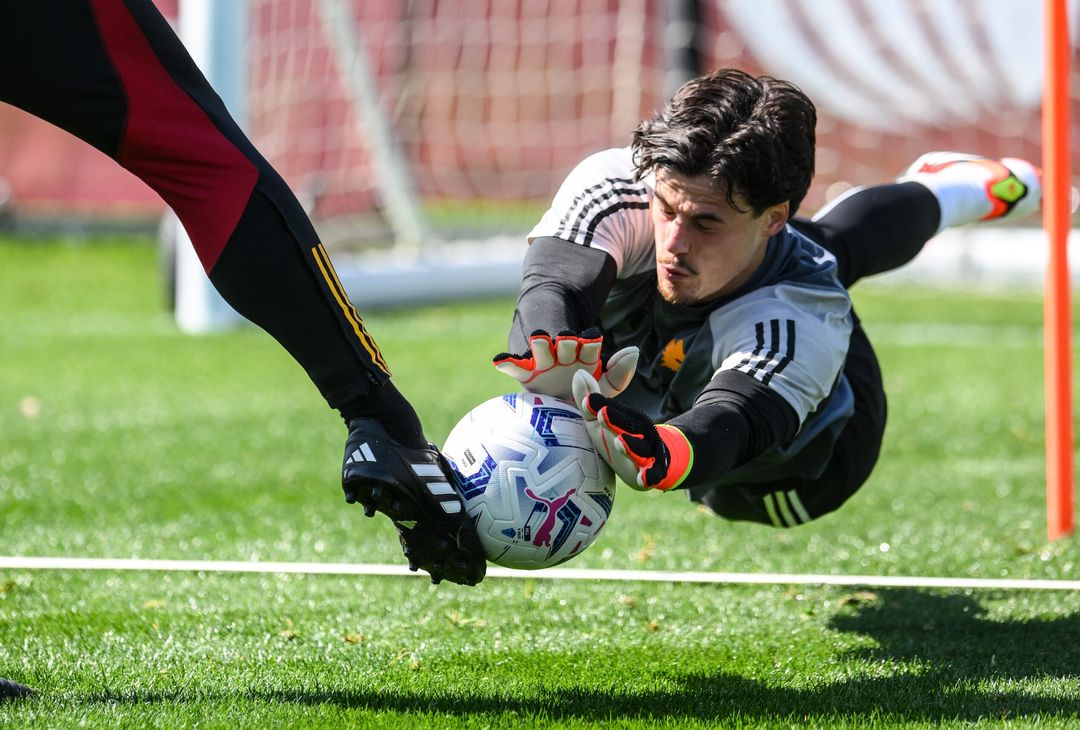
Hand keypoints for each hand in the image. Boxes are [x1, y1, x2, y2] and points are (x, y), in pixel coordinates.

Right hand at [493, 328, 637, 402]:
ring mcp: (543, 362)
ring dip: (541, 343)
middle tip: (567, 341)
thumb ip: (620, 374)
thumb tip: (634, 351)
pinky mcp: (525, 373)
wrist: (561, 405)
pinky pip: (515, 367)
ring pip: (541, 347)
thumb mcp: (605, 386)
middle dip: (566, 342)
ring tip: (539, 339)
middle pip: (564, 343)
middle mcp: (563, 354)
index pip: (589, 345)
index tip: (592, 338)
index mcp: (585, 354)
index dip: (590, 341)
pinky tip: (500, 361)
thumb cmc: (586, 395)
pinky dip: (507, 363)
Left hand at [572, 370, 691, 490]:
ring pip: (640, 449)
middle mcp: (639, 432)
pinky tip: (644, 478)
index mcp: (626, 419)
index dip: (601, 405)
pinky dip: (650, 476)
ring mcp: (647, 452)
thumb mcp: (600, 421)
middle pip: (627, 425)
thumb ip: (589, 401)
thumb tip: (579, 373)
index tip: (587, 399)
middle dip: (615, 420)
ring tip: (620, 442)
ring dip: (631, 445)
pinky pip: (653, 474)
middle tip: (602, 414)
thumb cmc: (619, 437)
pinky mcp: (654, 472)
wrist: (655, 460)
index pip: (613, 410)